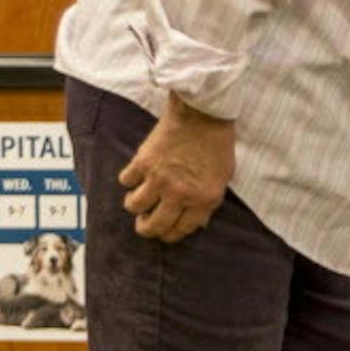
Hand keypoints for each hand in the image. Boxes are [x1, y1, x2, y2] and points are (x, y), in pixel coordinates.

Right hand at [119, 94, 234, 242]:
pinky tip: (136, 176)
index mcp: (203, 200)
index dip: (170, 235)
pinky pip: (126, 181)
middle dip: (147, 229)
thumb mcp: (223, 179)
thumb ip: (208, 201)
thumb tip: (196, 222)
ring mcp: (159, 179)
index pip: (181, 230)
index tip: (164, 232)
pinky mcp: (143, 162)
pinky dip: (129, 180)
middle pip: (154, 226)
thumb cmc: (217, 145)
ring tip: (138, 199)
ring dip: (135, 205)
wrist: (203, 116)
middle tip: (144, 223)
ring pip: (134, 206)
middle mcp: (180, 194)